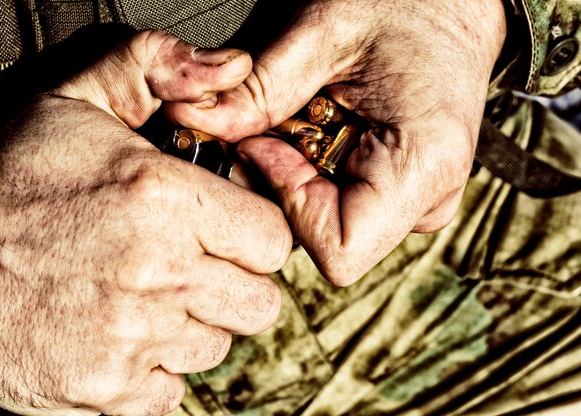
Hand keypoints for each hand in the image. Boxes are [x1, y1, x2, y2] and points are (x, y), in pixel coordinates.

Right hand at [0, 30, 291, 414]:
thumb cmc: (12, 178)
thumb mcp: (80, 97)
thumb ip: (158, 66)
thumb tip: (233, 67)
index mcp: (162, 198)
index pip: (273, 240)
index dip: (255, 236)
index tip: (229, 233)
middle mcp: (156, 272)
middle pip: (259, 303)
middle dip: (236, 284)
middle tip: (196, 265)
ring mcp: (131, 337)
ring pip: (217, 347)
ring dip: (193, 325)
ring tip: (148, 296)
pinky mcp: (103, 386)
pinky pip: (170, 390)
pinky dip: (154, 370)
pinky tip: (122, 334)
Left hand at [166, 0, 506, 284]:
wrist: (454, 4)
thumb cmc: (405, 6)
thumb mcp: (322, 34)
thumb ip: (257, 92)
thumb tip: (193, 124)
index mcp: (423, 166)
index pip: (337, 248)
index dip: (287, 204)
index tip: (265, 145)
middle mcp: (430, 199)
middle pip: (327, 241)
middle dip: (282, 190)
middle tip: (271, 127)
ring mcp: (418, 202)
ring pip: (329, 228)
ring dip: (296, 180)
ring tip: (304, 120)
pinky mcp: (404, 196)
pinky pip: (342, 208)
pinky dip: (314, 176)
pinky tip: (320, 130)